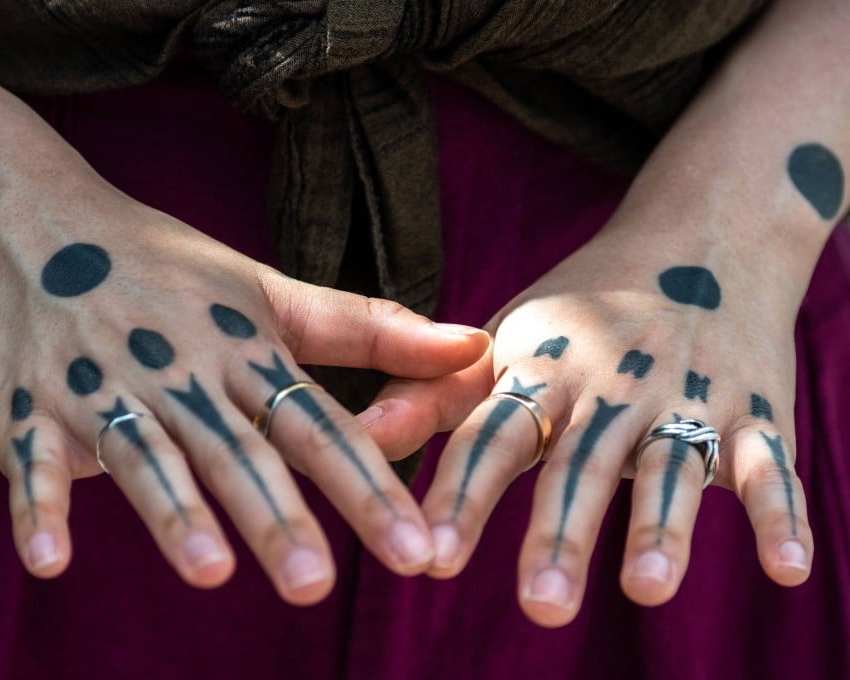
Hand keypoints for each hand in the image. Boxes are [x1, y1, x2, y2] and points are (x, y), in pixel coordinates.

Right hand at [0, 176, 488, 604]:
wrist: (30, 216)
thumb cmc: (163, 263)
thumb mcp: (268, 288)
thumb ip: (369, 328)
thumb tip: (474, 345)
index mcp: (241, 347)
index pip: (314, 424)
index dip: (365, 485)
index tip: (415, 549)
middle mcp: (178, 370)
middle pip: (235, 450)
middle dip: (276, 516)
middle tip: (316, 582)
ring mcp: (98, 386)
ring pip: (143, 455)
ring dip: (174, 513)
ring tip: (210, 571)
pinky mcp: (27, 404)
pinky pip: (31, 461)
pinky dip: (37, 509)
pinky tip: (49, 562)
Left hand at [361, 219, 812, 625]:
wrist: (701, 235)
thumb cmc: (584, 309)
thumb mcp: (510, 340)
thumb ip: (438, 396)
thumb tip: (360, 435)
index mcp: (543, 369)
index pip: (492, 437)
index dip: (461, 494)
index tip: (431, 558)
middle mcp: (611, 383)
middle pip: (580, 463)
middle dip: (560, 532)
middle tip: (540, 603)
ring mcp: (687, 394)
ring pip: (671, 465)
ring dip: (661, 527)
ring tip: (645, 590)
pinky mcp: (756, 409)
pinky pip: (771, 465)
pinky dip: (781, 513)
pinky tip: (787, 569)